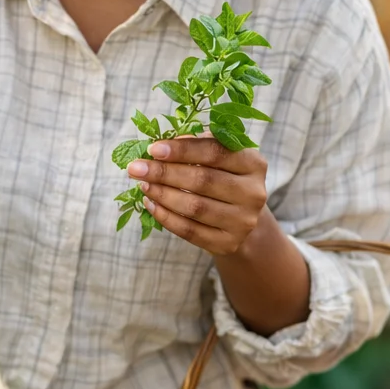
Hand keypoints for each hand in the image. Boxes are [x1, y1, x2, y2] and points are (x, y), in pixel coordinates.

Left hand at [127, 138, 267, 255]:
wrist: (240, 218)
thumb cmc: (223, 177)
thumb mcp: (219, 157)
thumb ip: (197, 146)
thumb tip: (164, 144)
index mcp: (253, 164)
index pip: (215, 152)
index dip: (182, 150)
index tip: (153, 149)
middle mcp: (253, 193)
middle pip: (203, 180)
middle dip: (164, 173)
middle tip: (136, 168)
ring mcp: (243, 221)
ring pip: (194, 207)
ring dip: (162, 194)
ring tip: (143, 184)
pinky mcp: (227, 243)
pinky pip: (190, 231)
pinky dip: (165, 217)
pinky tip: (150, 204)